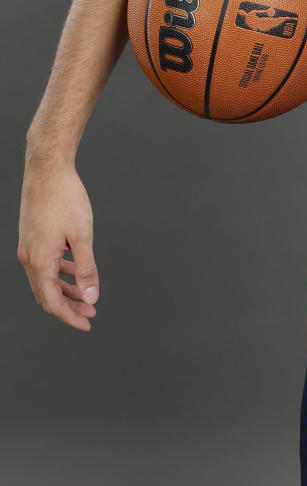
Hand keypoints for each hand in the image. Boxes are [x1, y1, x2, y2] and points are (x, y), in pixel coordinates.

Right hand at [17, 155, 100, 330]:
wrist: (47, 169)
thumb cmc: (65, 198)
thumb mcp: (82, 235)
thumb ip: (87, 268)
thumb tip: (90, 297)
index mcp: (39, 262)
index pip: (52, 302)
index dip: (69, 317)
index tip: (87, 324)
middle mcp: (29, 258)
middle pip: (47, 295)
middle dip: (69, 307)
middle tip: (90, 313)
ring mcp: (28, 248)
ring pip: (46, 280)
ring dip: (65, 290)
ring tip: (86, 296)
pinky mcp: (32, 237)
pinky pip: (45, 264)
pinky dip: (60, 272)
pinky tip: (75, 269)